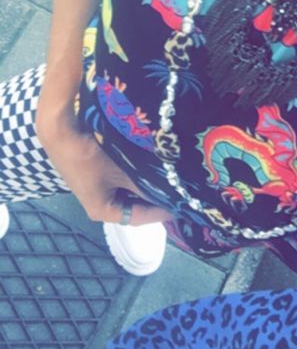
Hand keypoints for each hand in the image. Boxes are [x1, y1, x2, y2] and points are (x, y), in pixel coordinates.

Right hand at [37, 118, 173, 226]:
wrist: (62, 131)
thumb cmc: (91, 156)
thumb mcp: (123, 172)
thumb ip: (146, 186)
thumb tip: (172, 193)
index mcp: (103, 211)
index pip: (139, 217)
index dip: (161, 211)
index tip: (182, 205)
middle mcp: (101, 203)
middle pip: (135, 204)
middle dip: (155, 195)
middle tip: (180, 188)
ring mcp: (99, 187)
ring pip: (130, 189)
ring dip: (147, 182)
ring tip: (170, 175)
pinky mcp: (99, 172)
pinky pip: (123, 177)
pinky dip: (137, 172)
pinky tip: (153, 163)